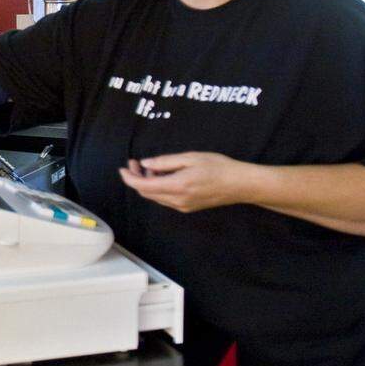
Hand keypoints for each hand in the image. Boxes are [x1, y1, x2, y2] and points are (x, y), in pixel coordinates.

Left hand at [118, 152, 248, 212]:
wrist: (241, 184)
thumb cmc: (218, 167)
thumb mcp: (190, 158)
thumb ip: (165, 162)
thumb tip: (145, 164)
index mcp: (177, 186)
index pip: (142, 186)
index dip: (129, 178)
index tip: (123, 167)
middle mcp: (177, 200)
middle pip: (146, 193)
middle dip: (136, 179)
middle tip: (135, 163)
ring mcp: (182, 206)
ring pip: (155, 197)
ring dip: (147, 184)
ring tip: (150, 167)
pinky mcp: (188, 207)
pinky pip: (165, 199)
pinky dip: (158, 188)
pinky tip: (162, 176)